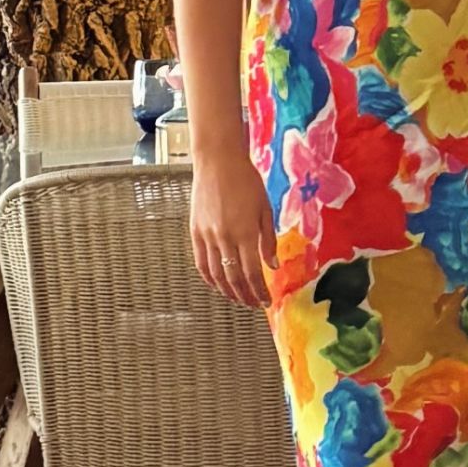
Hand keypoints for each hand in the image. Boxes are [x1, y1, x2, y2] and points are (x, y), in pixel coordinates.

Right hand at [190, 152, 277, 308]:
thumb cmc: (246, 181)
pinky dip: (208, 277)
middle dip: (245, 295)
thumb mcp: (265, 209)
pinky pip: (201, 262)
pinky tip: (217, 284)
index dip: (259, 291)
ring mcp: (207, 236)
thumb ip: (268, 239)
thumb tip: (272, 265)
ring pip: (216, 274)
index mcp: (245, 233)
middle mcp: (224, 238)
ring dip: (227, 291)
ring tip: (238, 298)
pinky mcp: (195, 232)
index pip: (252, 273)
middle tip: (254, 304)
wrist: (218, 162)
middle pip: (234, 278)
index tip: (266, 301)